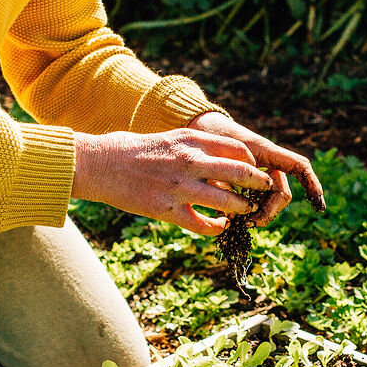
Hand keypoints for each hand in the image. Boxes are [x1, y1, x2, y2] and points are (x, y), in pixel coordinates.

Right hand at [70, 129, 273, 235]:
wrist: (100, 164)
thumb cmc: (135, 150)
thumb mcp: (170, 138)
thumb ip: (197, 147)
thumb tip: (225, 158)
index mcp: (191, 140)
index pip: (237, 149)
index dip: (252, 162)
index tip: (255, 170)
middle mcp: (190, 162)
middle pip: (240, 174)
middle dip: (259, 184)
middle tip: (266, 190)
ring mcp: (179, 187)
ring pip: (226, 202)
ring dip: (241, 208)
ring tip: (245, 211)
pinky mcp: (167, 210)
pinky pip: (202, 224)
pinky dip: (216, 228)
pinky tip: (219, 228)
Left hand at [188, 112, 324, 226]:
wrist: (201, 128)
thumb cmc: (215, 135)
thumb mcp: (223, 153)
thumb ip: (237, 173)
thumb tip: (249, 199)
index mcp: (268, 152)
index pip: (299, 166)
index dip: (312, 184)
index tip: (318, 205)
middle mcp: (268, 165)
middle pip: (281, 194)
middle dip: (269, 211)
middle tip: (249, 223)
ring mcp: (258, 174)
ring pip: (267, 201)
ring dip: (257, 213)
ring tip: (237, 220)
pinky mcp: (245, 183)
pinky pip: (254, 201)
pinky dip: (247, 210)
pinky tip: (233, 218)